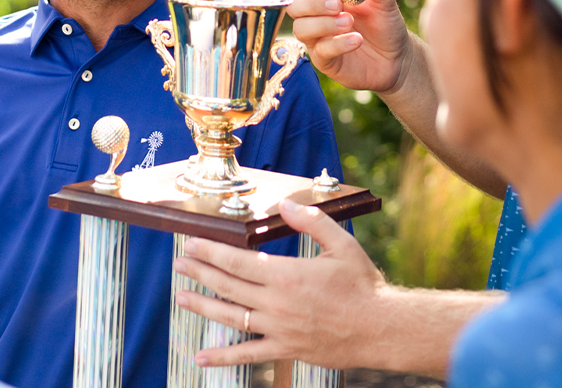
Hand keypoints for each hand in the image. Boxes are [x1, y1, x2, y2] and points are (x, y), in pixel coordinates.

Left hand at [173, 198, 389, 369]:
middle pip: (228, 286)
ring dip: (203, 307)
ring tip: (181, 297)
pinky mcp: (286, 349)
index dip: (211, 251)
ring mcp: (279, 329)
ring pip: (231, 317)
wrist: (382, 329)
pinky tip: (201, 357)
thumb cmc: (364, 285)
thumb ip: (312, 222)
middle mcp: (277, 304)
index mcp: (287, 275)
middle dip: (200, 273)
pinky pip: (248, 355)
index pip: (238, 261)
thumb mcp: (342, 245)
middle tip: (180, 263)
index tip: (191, 244)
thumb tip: (286, 204)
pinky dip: (222, 356)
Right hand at [287, 0, 415, 93]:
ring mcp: (317, 39)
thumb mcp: (386, 1)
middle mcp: (315, 16)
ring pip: (301, 28)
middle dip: (313, 3)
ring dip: (324, 24)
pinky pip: (320, 51)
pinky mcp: (324, 60)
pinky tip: (357, 40)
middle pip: (295, 5)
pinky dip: (338, 43)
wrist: (397, 58)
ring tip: (350, 22)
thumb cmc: (386, 25)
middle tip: (337, 5)